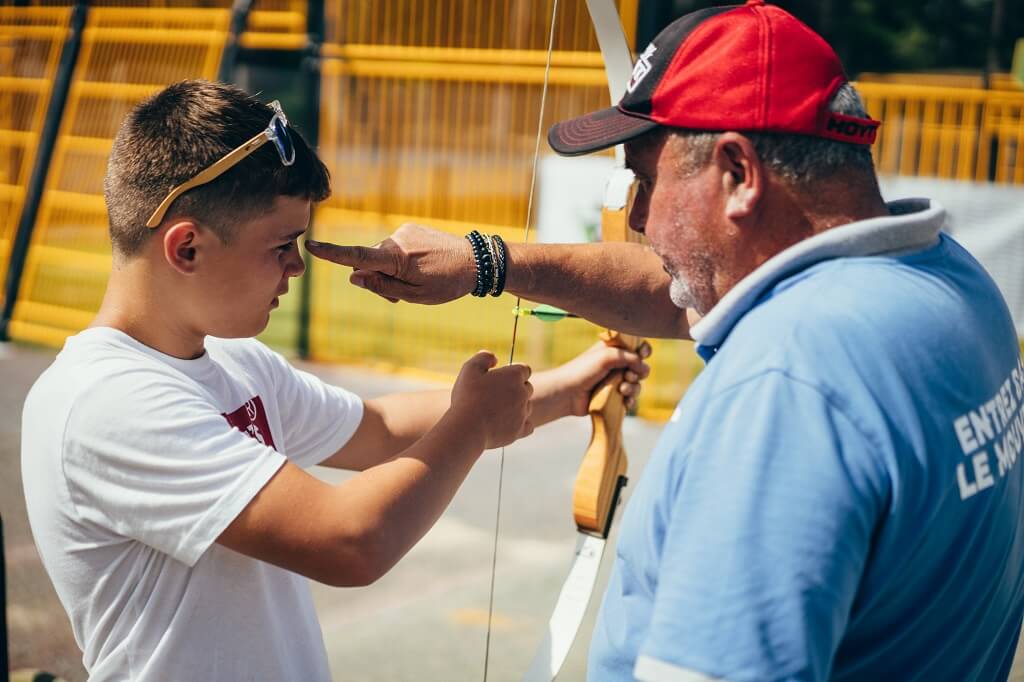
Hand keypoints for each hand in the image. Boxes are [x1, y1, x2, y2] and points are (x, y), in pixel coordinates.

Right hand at [305, 224, 475, 303]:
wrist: (476, 261)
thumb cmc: (448, 284)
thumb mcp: (415, 296)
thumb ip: (382, 287)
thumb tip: (355, 276)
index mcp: (397, 258)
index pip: (358, 257)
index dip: (332, 254)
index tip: (311, 245)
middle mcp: (397, 240)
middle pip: (371, 263)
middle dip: (378, 280)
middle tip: (401, 297)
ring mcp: (404, 232)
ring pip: (383, 257)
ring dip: (391, 272)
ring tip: (418, 281)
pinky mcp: (410, 229)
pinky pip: (395, 249)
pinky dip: (400, 261)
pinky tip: (422, 268)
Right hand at [450, 351, 533, 449]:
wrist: (467, 428)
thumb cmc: (467, 397)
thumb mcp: (470, 369)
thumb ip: (483, 357)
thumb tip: (495, 358)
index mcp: (514, 375)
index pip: (525, 369)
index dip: (514, 372)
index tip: (502, 378)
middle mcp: (523, 393)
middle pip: (527, 387)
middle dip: (515, 389)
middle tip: (496, 395)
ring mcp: (523, 412)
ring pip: (527, 406)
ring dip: (517, 407)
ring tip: (497, 411)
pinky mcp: (520, 430)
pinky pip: (528, 426)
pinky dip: (521, 424)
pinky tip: (508, 423)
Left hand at [546, 341, 651, 417]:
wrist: (567, 394)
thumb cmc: (583, 370)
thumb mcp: (607, 356)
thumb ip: (629, 356)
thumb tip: (643, 366)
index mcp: (614, 350)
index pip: (636, 346)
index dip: (643, 350)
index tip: (642, 355)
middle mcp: (616, 365)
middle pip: (641, 367)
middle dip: (639, 372)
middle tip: (627, 375)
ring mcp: (615, 382)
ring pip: (637, 384)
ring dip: (634, 388)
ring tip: (622, 390)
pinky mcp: (614, 398)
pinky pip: (631, 399)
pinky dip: (630, 400)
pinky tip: (625, 402)